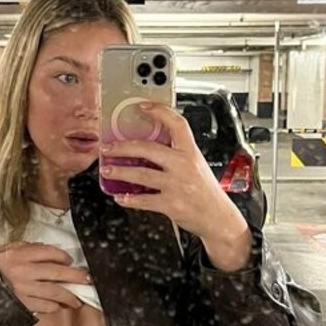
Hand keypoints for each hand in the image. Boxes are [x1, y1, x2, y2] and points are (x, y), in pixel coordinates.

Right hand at [0, 243, 89, 314]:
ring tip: (77, 300)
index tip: (69, 261)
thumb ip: (25, 248)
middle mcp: (24, 271)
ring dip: (69, 296)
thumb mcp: (4, 251)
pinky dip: (53, 306)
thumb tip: (45, 250)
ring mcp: (24, 290)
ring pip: (55, 292)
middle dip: (76, 276)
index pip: (50, 253)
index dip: (63, 257)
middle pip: (58, 272)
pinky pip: (44, 306)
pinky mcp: (23, 304)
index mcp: (20, 255)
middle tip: (87, 279)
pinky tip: (58, 306)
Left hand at [100, 103, 252, 267]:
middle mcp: (184, 166)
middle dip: (123, 147)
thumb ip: (178, 155)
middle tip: (108, 148)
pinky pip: (144, 200)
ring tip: (107, 170)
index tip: (143, 107)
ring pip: (141, 174)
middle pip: (148, 149)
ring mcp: (177, 185)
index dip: (160, 112)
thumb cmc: (207, 192)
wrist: (219, 218)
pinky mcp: (171, 204)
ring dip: (119, 172)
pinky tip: (120, 197)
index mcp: (191, 152)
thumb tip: (149, 148)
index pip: (177, 124)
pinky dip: (129, 199)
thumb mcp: (197, 166)